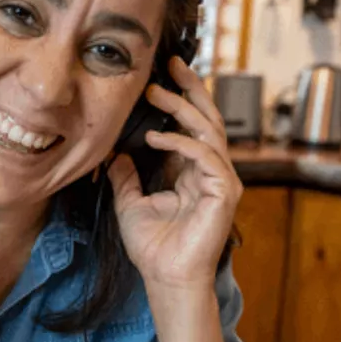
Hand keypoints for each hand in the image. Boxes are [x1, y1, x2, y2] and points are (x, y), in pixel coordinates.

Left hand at [108, 56, 241, 291]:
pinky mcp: (225, 191)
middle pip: (207, 118)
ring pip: (208, 130)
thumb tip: (115, 151)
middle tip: (172, 63)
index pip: (190, 125)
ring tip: (157, 94)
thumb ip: (125, 175)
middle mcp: (210, 170)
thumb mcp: (129, 201)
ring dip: (182, 108)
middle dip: (190, 88)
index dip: (178, 99)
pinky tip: (156, 138)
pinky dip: (182, 143)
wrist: (165, 277)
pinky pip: (206, 156)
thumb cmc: (153, 246)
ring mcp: (221, 179)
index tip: (158, 77)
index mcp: (191, 170)